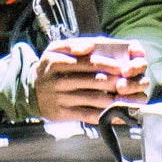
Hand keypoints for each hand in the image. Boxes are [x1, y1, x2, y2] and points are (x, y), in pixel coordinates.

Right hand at [31, 37, 148, 121]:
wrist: (30, 91)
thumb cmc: (49, 68)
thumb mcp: (55, 50)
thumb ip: (74, 45)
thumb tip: (91, 47)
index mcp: (57, 62)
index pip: (88, 63)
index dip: (109, 65)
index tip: (124, 67)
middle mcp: (58, 81)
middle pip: (94, 81)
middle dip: (116, 82)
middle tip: (132, 82)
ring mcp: (61, 99)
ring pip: (93, 99)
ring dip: (115, 99)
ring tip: (130, 97)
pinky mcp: (62, 114)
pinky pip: (87, 115)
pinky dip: (105, 115)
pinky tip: (118, 113)